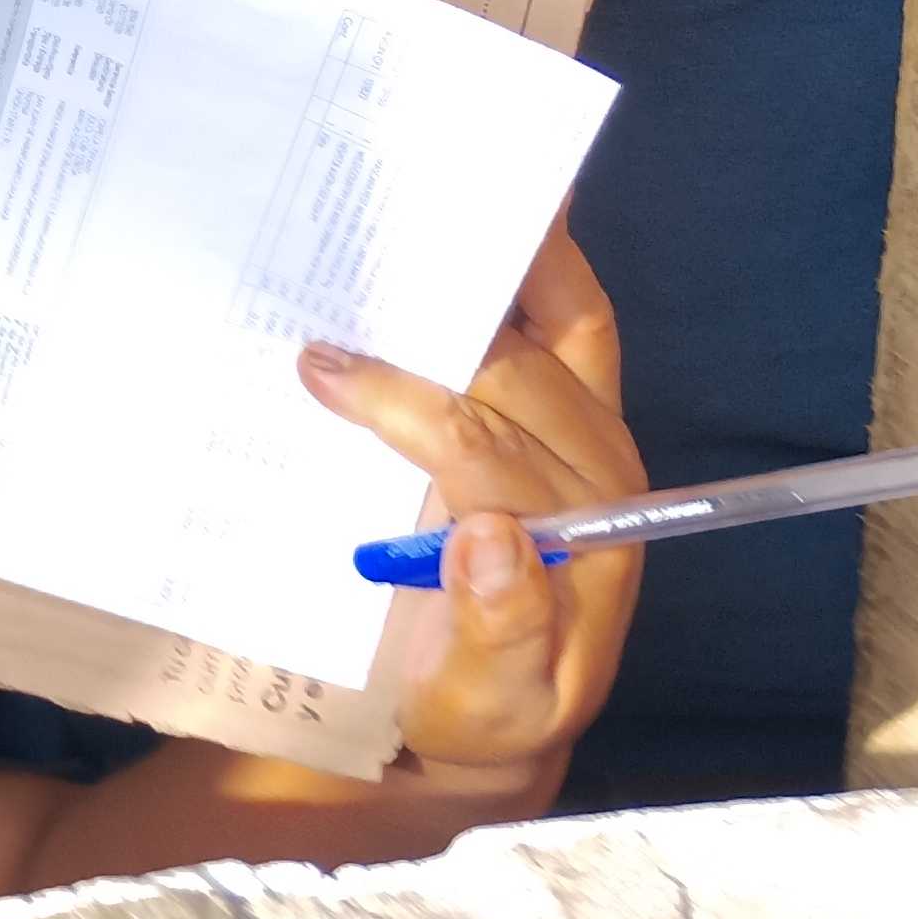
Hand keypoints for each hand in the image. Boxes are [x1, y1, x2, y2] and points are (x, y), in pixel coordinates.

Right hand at [298, 222, 641, 792]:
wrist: (495, 712)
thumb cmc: (482, 707)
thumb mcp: (491, 705)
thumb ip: (503, 634)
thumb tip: (491, 542)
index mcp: (583, 539)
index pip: (488, 451)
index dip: (404, 406)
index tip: (318, 373)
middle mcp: (599, 473)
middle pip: (513, 377)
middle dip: (422, 334)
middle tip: (325, 282)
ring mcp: (591, 431)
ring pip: (550, 329)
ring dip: (488, 270)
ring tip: (408, 208)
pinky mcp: (577, 406)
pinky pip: (576, 317)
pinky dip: (549, 260)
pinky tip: (511, 206)